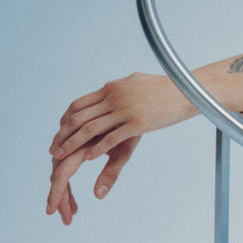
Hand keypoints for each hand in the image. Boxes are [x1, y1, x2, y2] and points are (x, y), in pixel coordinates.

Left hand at [45, 72, 193, 223]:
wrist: (189, 90)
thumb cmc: (165, 87)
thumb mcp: (137, 82)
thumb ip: (121, 88)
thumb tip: (111, 89)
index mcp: (111, 88)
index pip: (78, 105)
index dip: (64, 121)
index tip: (58, 134)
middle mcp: (114, 97)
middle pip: (79, 117)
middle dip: (63, 136)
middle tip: (53, 150)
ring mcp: (125, 110)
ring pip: (90, 129)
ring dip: (73, 144)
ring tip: (62, 157)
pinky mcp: (138, 123)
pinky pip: (111, 138)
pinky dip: (96, 149)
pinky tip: (88, 159)